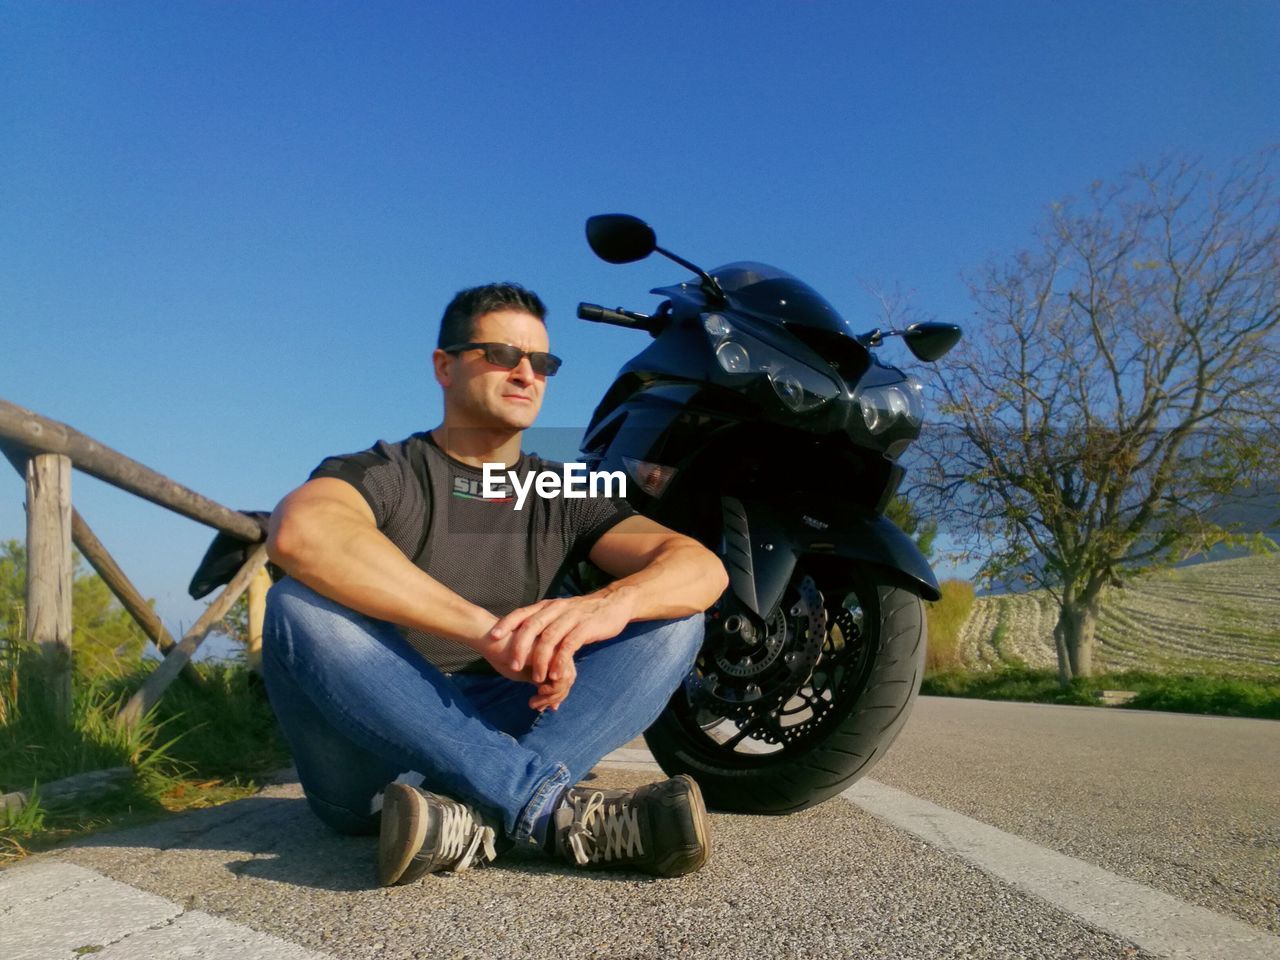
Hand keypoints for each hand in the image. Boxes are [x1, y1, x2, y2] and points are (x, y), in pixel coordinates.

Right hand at [479, 620, 577, 710]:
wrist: (490, 637)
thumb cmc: (505, 654)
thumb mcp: (526, 674)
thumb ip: (542, 685)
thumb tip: (554, 706)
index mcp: (554, 652)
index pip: (565, 677)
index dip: (555, 694)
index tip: (538, 704)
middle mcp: (559, 649)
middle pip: (569, 679)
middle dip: (553, 697)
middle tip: (534, 706)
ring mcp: (557, 649)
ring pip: (566, 680)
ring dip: (550, 697)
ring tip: (533, 702)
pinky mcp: (552, 654)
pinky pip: (559, 679)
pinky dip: (550, 692)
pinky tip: (535, 693)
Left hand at [488, 591, 634, 684]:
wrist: (614, 603)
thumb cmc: (583, 613)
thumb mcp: (559, 613)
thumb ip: (543, 622)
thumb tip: (522, 636)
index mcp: (547, 606)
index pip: (522, 613)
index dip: (506, 624)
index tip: (492, 637)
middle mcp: (557, 609)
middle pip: (532, 626)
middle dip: (520, 646)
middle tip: (512, 666)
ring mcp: (572, 617)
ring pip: (550, 637)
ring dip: (540, 659)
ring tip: (535, 678)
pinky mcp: (587, 627)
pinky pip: (570, 645)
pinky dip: (561, 660)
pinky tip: (556, 675)